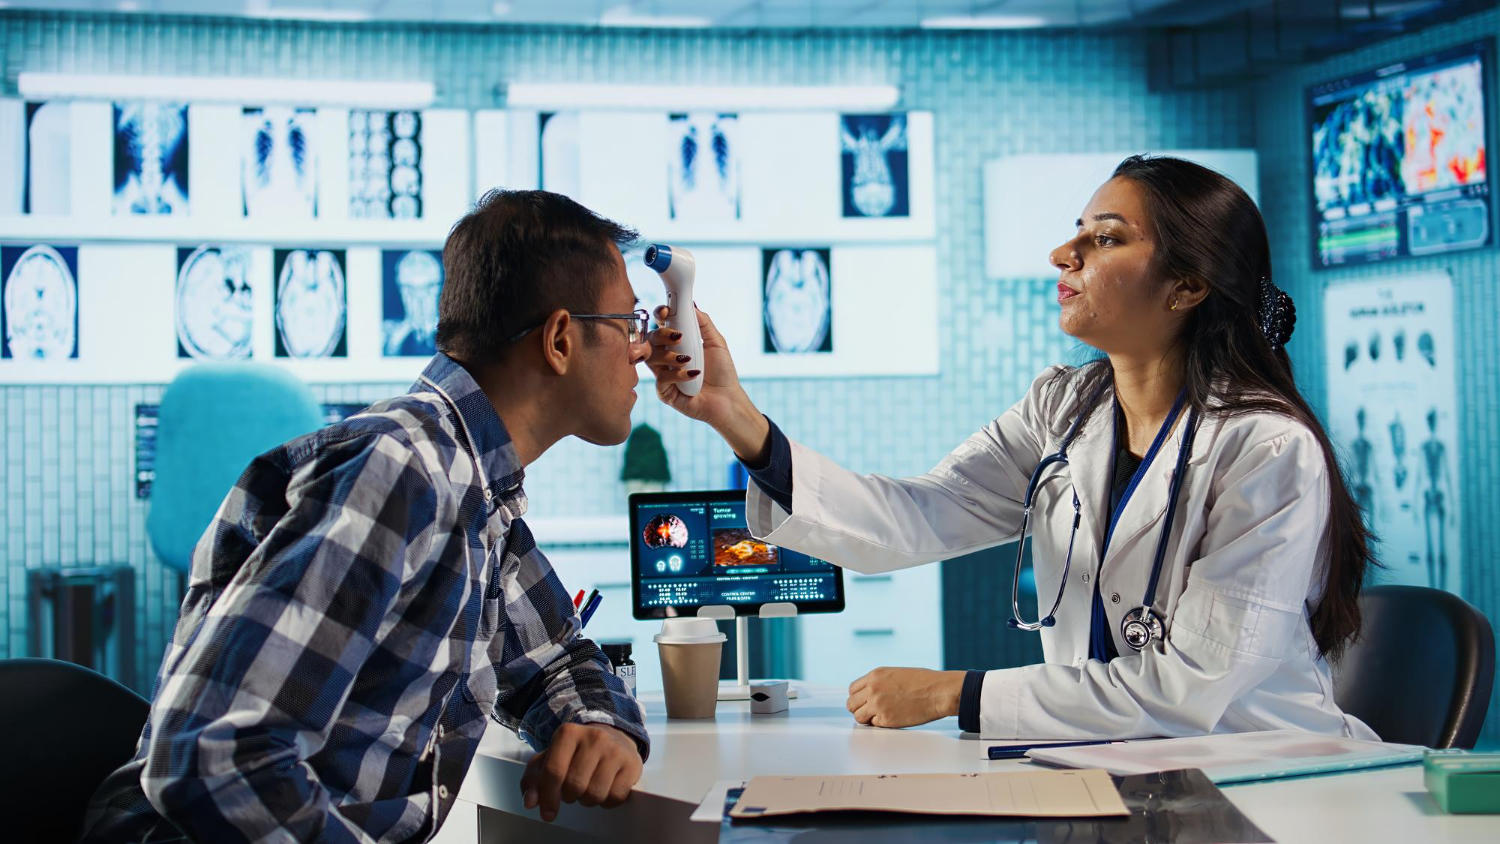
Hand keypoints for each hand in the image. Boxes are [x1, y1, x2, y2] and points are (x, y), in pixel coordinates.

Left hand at [519, 723, 642, 821]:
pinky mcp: (632, 764)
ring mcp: (615, 750)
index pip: (553, 771)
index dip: (548, 797)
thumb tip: (530, 802)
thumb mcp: (550, 759)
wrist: (612, 737)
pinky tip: (604, 789)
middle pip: (574, 786)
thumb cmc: (576, 752)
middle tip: (571, 791)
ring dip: (587, 800)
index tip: (547, 814)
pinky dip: (607, 802)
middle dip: (569, 796)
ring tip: (588, 788)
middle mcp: (594, 737)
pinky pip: (615, 797)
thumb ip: (534, 780)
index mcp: (568, 733)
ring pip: (595, 794)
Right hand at [646, 305, 770, 461]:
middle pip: (650, 340)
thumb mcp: (716, 343)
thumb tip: (691, 303)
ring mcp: (664, 374)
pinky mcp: (665, 392)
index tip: (666, 310)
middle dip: (661, 335)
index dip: (659, 315)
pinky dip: (677, 375)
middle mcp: (667, 357)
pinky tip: (693, 375)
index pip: (660, 325)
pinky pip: (661, 379)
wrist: (728, 399)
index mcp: (676, 343)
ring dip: (669, 356)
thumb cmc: (722, 372)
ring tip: (688, 359)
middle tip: (677, 337)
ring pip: (651, 358)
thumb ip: (704, 323)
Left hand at [846, 667, 965, 728]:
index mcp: (875, 675)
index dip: (858, 697)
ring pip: (858, 717)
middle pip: (851, 704)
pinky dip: (880, 724)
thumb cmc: (924, 682)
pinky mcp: (886, 720)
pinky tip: (893, 719)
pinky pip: (874, 725)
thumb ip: (879, 682)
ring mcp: (878, 705)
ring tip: (880, 717)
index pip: (852, 690)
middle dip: (859, 709)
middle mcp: (873, 689)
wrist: (939, 692)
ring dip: (867, 719)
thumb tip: (869, 694)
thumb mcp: (896, 674)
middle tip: (870, 712)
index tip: (864, 702)